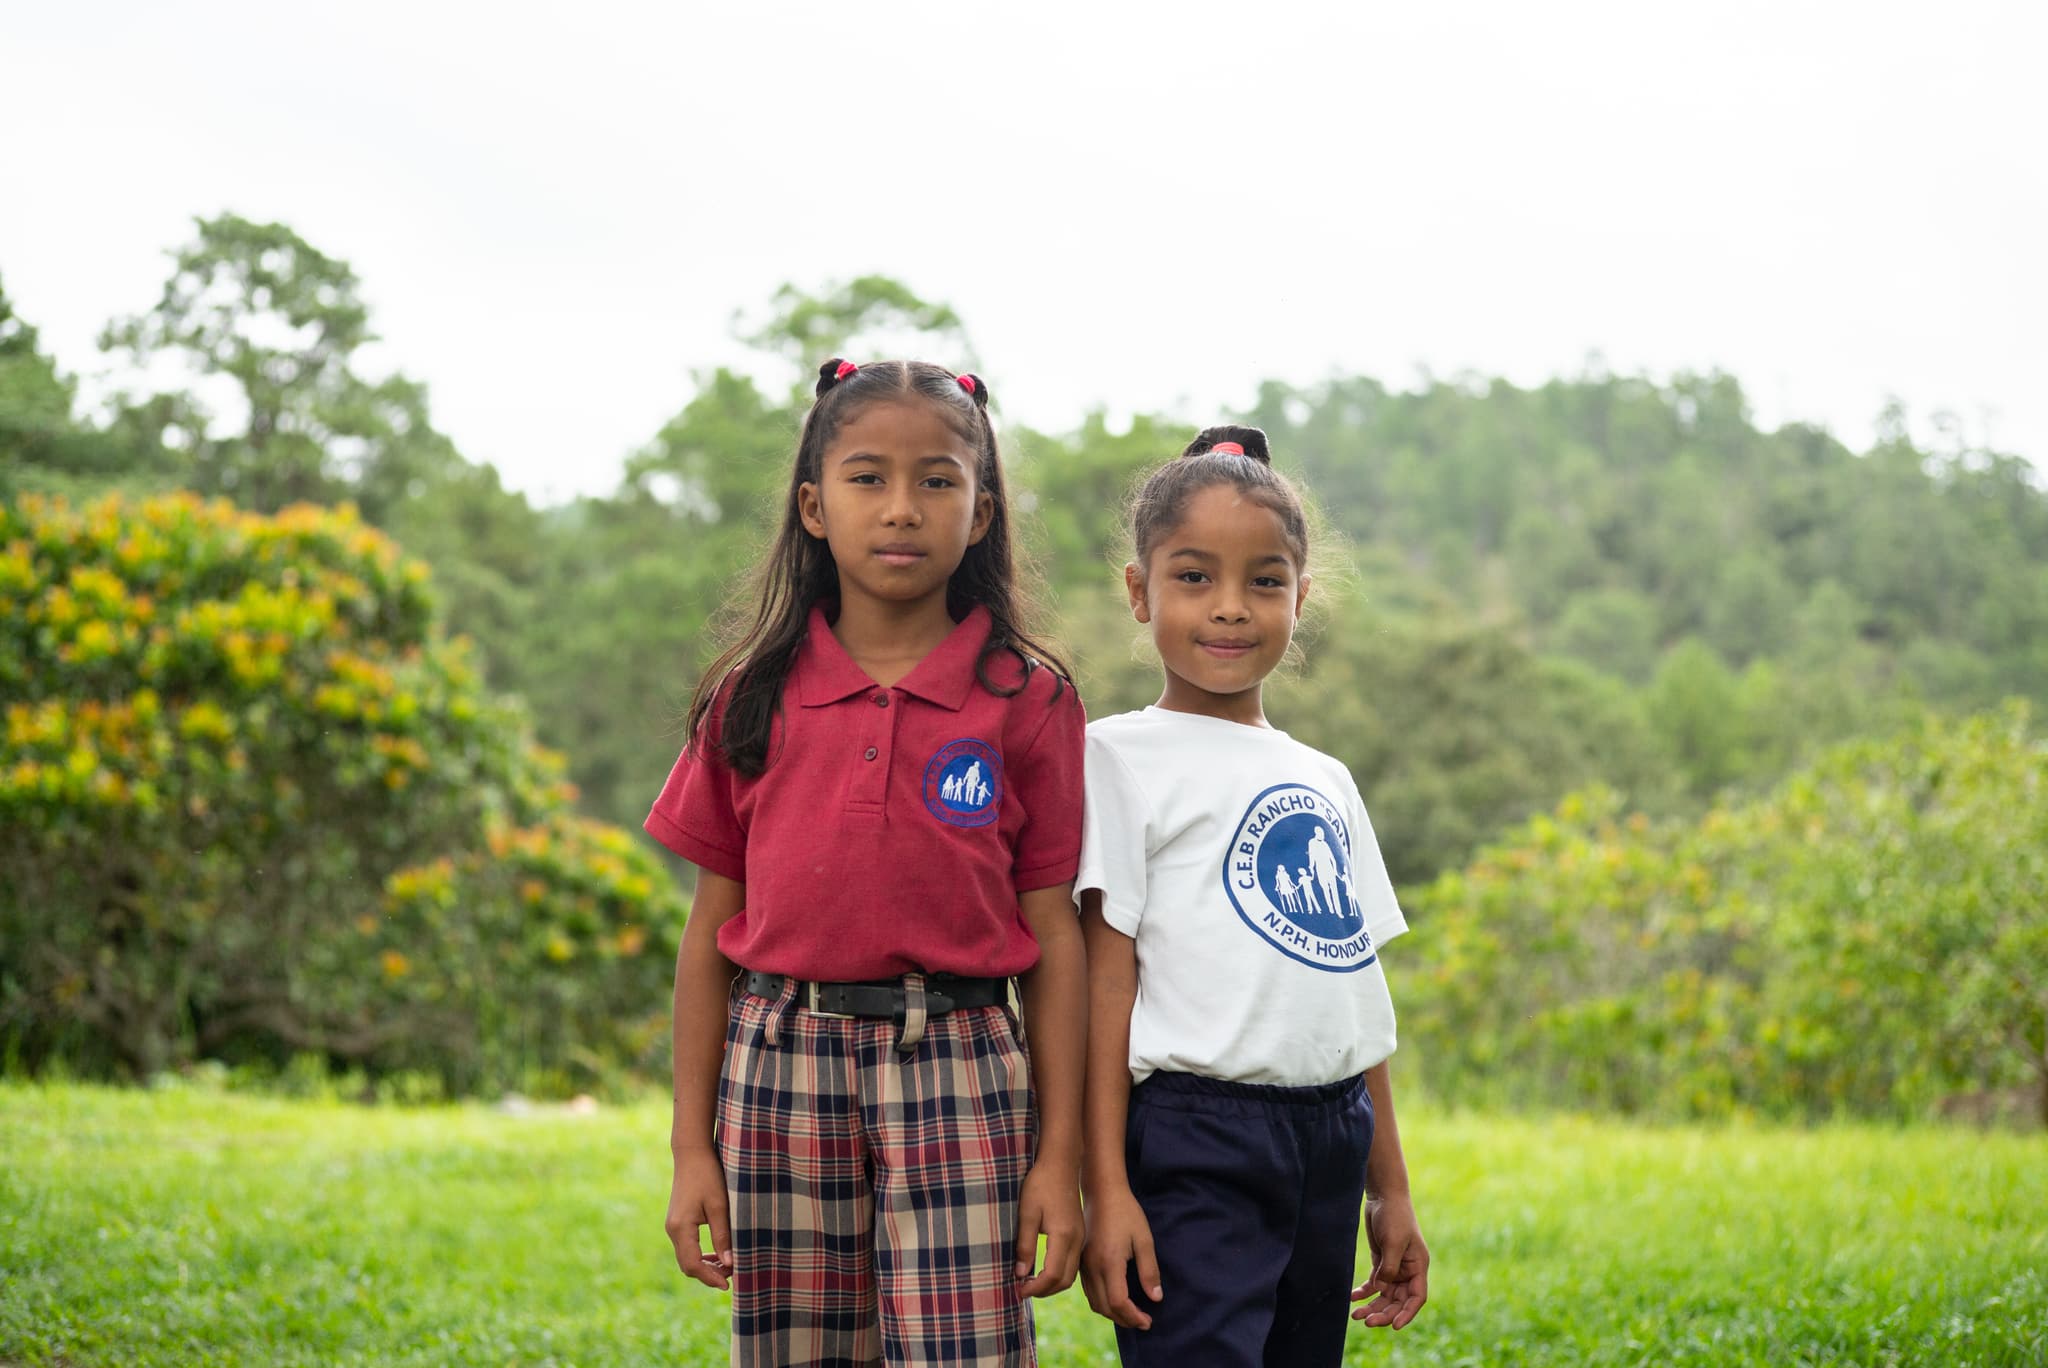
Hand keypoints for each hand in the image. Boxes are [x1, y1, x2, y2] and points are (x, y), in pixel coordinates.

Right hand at [664, 1147, 732, 1290]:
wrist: (692, 1154)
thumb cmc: (708, 1175)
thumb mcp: (720, 1205)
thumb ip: (723, 1235)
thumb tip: (730, 1264)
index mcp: (681, 1227)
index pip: (693, 1264)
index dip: (710, 1277)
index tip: (728, 1284)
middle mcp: (672, 1230)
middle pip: (687, 1265)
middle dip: (708, 1275)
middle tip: (732, 1277)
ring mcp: (673, 1227)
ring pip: (687, 1258)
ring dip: (706, 1266)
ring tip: (728, 1267)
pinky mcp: (678, 1222)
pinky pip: (687, 1248)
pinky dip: (701, 1256)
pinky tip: (718, 1255)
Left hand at [1014, 1162, 1082, 1297]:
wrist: (1060, 1165)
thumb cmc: (1040, 1185)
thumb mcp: (1027, 1213)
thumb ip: (1024, 1245)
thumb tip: (1020, 1274)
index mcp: (1063, 1235)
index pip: (1053, 1274)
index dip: (1036, 1287)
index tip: (1019, 1290)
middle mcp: (1076, 1240)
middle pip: (1065, 1280)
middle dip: (1044, 1291)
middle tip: (1023, 1290)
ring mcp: (1080, 1238)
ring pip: (1071, 1275)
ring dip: (1052, 1284)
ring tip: (1030, 1282)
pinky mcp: (1079, 1235)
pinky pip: (1073, 1264)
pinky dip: (1059, 1274)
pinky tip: (1043, 1270)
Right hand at [1080, 1185, 1162, 1329]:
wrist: (1102, 1192)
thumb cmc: (1126, 1213)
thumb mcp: (1144, 1239)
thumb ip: (1149, 1270)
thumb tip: (1155, 1298)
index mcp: (1109, 1262)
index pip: (1118, 1302)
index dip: (1133, 1317)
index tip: (1148, 1321)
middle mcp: (1092, 1267)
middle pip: (1105, 1307)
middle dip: (1125, 1320)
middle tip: (1143, 1322)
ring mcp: (1083, 1265)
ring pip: (1095, 1302)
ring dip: (1113, 1314)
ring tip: (1131, 1315)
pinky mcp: (1080, 1262)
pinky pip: (1089, 1291)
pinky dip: (1102, 1303)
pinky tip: (1116, 1300)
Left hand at [1350, 1193, 1427, 1328]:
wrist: (1383, 1196)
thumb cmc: (1394, 1216)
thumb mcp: (1393, 1242)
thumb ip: (1388, 1268)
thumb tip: (1381, 1289)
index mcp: (1418, 1267)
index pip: (1416, 1297)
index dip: (1407, 1313)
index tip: (1395, 1326)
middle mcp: (1407, 1271)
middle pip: (1398, 1301)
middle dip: (1384, 1313)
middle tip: (1367, 1321)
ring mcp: (1393, 1267)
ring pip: (1384, 1295)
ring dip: (1372, 1306)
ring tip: (1355, 1315)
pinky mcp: (1380, 1262)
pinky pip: (1373, 1284)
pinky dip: (1364, 1292)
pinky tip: (1353, 1298)